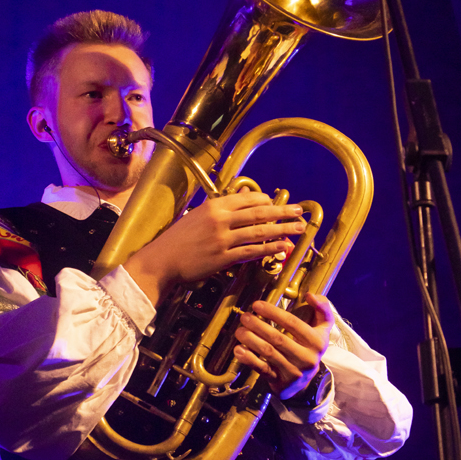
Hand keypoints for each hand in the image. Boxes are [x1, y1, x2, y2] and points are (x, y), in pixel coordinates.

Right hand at [125, 191, 305, 305]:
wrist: (161, 260)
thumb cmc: (176, 240)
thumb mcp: (196, 217)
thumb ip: (218, 210)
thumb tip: (241, 199)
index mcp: (213, 206)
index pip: (246, 199)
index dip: (266, 200)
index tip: (277, 203)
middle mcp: (220, 219)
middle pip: (259, 212)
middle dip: (282, 211)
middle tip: (300, 211)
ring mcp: (222, 239)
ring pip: (259, 231)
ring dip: (282, 229)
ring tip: (298, 228)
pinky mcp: (223, 258)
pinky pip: (252, 252)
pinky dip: (269, 248)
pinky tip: (283, 247)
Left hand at [233, 293, 333, 399]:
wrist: (305, 382)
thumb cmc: (310, 348)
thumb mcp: (322, 329)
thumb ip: (322, 308)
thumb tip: (310, 295)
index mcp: (317, 342)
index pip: (293, 324)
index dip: (273, 312)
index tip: (257, 305)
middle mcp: (307, 358)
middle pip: (279, 339)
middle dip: (258, 326)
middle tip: (245, 317)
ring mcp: (294, 372)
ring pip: (269, 353)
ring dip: (251, 340)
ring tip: (239, 330)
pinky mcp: (281, 382)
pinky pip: (263, 369)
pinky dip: (249, 359)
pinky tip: (238, 349)